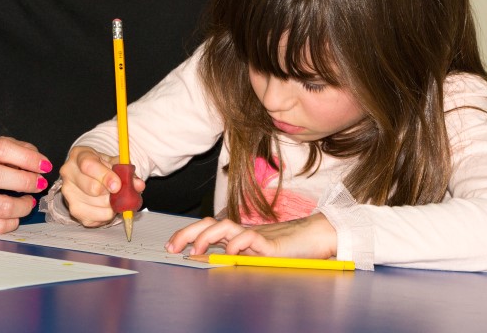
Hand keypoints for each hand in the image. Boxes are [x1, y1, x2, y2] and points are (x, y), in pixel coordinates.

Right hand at [0, 131, 50, 233]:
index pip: (2, 149)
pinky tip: (14, 215)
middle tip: (39, 184)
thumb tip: (38, 162)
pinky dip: (12, 222)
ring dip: (23, 206)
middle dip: (26, 182)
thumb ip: (15, 149)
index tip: (45, 166)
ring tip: (29, 202)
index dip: (28, 158)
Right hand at [59, 145, 145, 226]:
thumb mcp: (114, 162)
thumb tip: (138, 185)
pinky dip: (107, 215)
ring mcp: (68, 193)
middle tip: (119, 192)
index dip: (105, 176)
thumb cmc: (101, 167)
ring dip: (111, 205)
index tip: (118, 185)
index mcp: (78, 155)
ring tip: (113, 198)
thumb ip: (127, 171)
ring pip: (96, 205)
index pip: (88, 165)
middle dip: (111, 193)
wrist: (87, 175)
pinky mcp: (73, 210)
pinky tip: (107, 206)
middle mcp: (68, 173)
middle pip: (92, 188)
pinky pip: (96, 218)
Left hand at [165, 213, 337, 259]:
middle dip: (187, 233)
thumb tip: (210, 262)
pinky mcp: (270, 244)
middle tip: (173, 247)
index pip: (207, 228)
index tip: (172, 245)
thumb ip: (235, 256)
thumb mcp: (254, 255)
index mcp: (237, 235)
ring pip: (225, 227)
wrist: (315, 237)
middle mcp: (243, 233)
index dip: (187, 234)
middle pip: (210, 224)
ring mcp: (256, 236)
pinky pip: (251, 239)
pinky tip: (231, 252)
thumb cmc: (287, 248)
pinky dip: (238, 243)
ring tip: (195, 251)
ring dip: (207, 237)